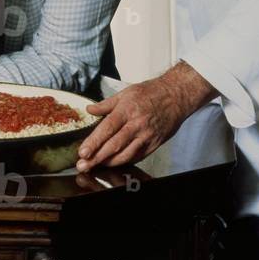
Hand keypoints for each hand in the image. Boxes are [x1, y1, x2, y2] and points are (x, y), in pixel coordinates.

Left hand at [75, 63, 216, 170]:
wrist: (176, 96)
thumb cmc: (151, 93)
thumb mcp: (125, 93)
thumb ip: (105, 104)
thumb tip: (90, 110)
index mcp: (127, 110)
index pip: (107, 129)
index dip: (94, 142)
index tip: (82, 152)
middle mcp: (137, 125)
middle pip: (114, 145)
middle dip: (96, 158)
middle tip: (83, 165)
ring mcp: (146, 136)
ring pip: (125, 155)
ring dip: (109, 163)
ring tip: (95, 166)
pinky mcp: (154, 144)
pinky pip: (137, 157)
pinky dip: (124, 161)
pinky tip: (113, 163)